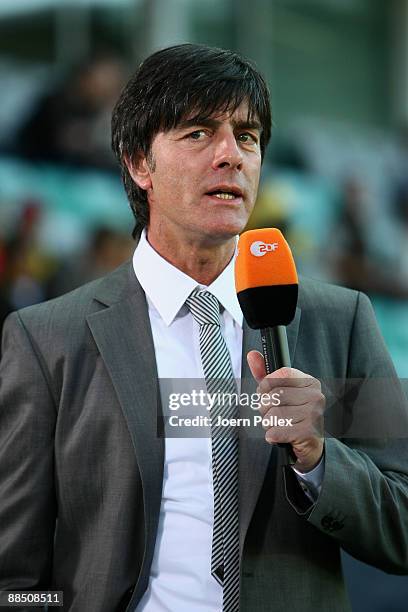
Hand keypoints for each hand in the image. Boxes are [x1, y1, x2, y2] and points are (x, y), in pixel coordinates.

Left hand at [247, 350, 324, 471]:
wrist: (309, 446)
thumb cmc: (292, 416)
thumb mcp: (278, 392)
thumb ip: (264, 374)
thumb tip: (252, 355)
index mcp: (309, 382)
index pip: (280, 374)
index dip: (266, 386)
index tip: (268, 394)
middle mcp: (315, 396)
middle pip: (274, 396)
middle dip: (266, 408)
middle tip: (275, 414)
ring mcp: (314, 415)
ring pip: (273, 415)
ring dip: (269, 423)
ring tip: (280, 425)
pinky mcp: (308, 433)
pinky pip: (276, 431)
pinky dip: (273, 436)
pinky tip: (282, 436)